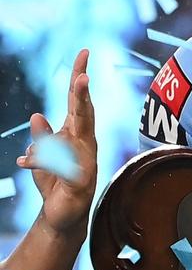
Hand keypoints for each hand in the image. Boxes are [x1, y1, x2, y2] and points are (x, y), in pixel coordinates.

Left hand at [16, 49, 96, 234]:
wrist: (63, 216)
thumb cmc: (55, 183)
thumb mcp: (41, 155)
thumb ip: (41, 137)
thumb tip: (37, 115)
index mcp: (76, 132)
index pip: (78, 100)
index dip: (79, 77)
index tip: (84, 53)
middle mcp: (85, 143)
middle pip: (84, 114)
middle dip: (82, 96)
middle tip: (84, 76)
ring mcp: (87, 161)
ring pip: (68, 141)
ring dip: (51, 143)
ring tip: (33, 155)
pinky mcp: (82, 180)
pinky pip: (58, 166)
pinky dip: (41, 164)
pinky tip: (26, 164)